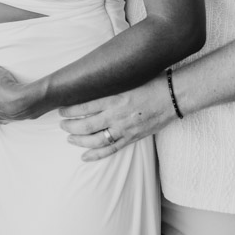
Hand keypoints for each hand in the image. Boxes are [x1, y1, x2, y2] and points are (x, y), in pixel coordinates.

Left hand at [58, 75, 175, 160]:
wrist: (174, 96)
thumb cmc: (152, 83)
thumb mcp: (129, 79)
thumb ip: (112, 84)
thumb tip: (94, 83)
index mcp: (115, 97)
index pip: (86, 105)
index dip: (70, 109)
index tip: (61, 109)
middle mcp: (117, 114)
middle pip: (86, 124)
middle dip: (70, 126)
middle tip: (61, 124)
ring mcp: (124, 128)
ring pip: (95, 139)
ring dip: (79, 140)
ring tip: (69, 138)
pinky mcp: (132, 138)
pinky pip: (111, 149)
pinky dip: (96, 154)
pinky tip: (84, 156)